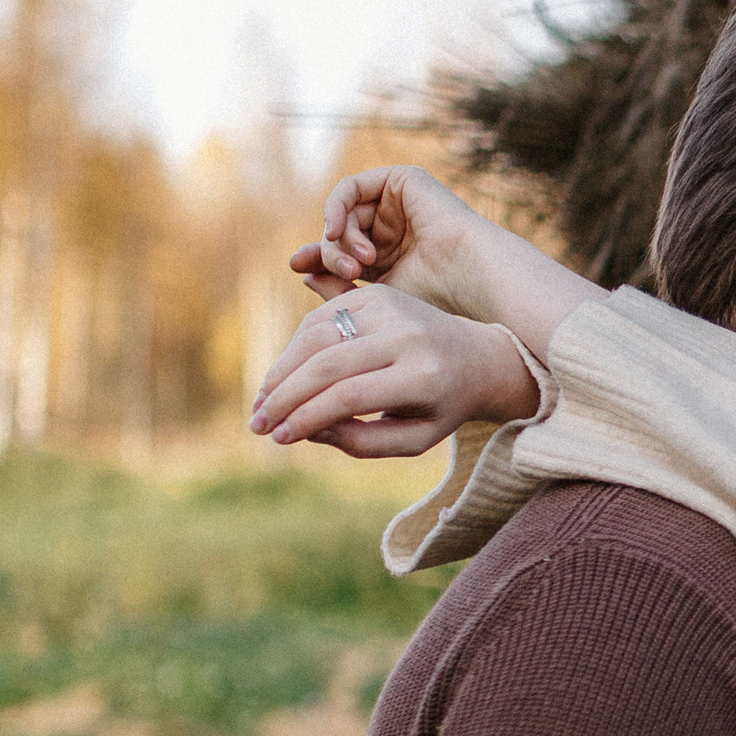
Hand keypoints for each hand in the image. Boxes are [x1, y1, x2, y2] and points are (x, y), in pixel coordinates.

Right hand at [250, 282, 538, 459]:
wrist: (477, 357)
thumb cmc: (442, 407)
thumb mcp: (413, 439)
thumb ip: (360, 442)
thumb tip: (303, 429)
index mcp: (424, 374)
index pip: (350, 395)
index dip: (307, 417)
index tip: (278, 438)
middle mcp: (407, 333)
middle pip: (327, 362)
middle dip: (284, 396)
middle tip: (257, 425)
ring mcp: (390, 306)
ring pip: (316, 335)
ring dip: (281, 371)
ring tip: (263, 405)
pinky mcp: (374, 293)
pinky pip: (321, 320)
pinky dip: (295, 348)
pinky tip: (283, 379)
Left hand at [292, 164, 495, 312]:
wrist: (466, 274)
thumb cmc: (431, 294)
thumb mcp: (373, 294)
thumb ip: (336, 282)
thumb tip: (298, 270)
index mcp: (390, 253)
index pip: (342, 249)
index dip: (317, 256)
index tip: (295, 266)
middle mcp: (391, 225)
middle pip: (339, 230)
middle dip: (332, 252)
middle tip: (347, 274)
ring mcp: (396, 201)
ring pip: (343, 211)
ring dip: (340, 238)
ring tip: (358, 264)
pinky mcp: (400, 179)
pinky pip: (350, 187)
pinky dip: (336, 208)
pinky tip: (337, 231)